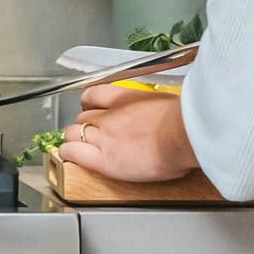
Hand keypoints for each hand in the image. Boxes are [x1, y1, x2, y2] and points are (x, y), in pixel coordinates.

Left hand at [60, 80, 199, 184]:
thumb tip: (164, 115)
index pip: (94, 95)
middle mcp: (109, 115)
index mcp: (125, 98)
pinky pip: (72, 152)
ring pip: (73, 133)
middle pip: (83, 117)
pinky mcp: (102, 159)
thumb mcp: (169, 104)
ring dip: (74, 139)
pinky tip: (68, 157)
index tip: (92, 109)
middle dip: (84, 125)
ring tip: (77, 147)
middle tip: (91, 134)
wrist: (183, 135)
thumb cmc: (185, 122)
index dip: (89, 104)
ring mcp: (103, 136)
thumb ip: (156, 109)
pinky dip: (67, 154)